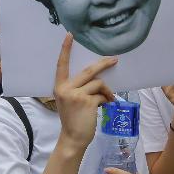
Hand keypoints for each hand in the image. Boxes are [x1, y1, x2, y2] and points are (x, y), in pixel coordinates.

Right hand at [53, 34, 115, 150]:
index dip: (65, 49)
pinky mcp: (88, 102)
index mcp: (59, 86)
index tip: (70, 35)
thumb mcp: (68, 101)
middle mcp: (66, 88)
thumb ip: (77, 88)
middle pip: (88, 71)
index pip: (61, 65)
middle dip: (103, 64)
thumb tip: (97, 78)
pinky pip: (102, 95)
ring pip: (98, 84)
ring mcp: (76, 95)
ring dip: (106, 91)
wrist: (73, 138)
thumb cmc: (73, 119)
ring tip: (108, 99)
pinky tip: (106, 106)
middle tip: (114, 60)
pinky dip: (107, 99)